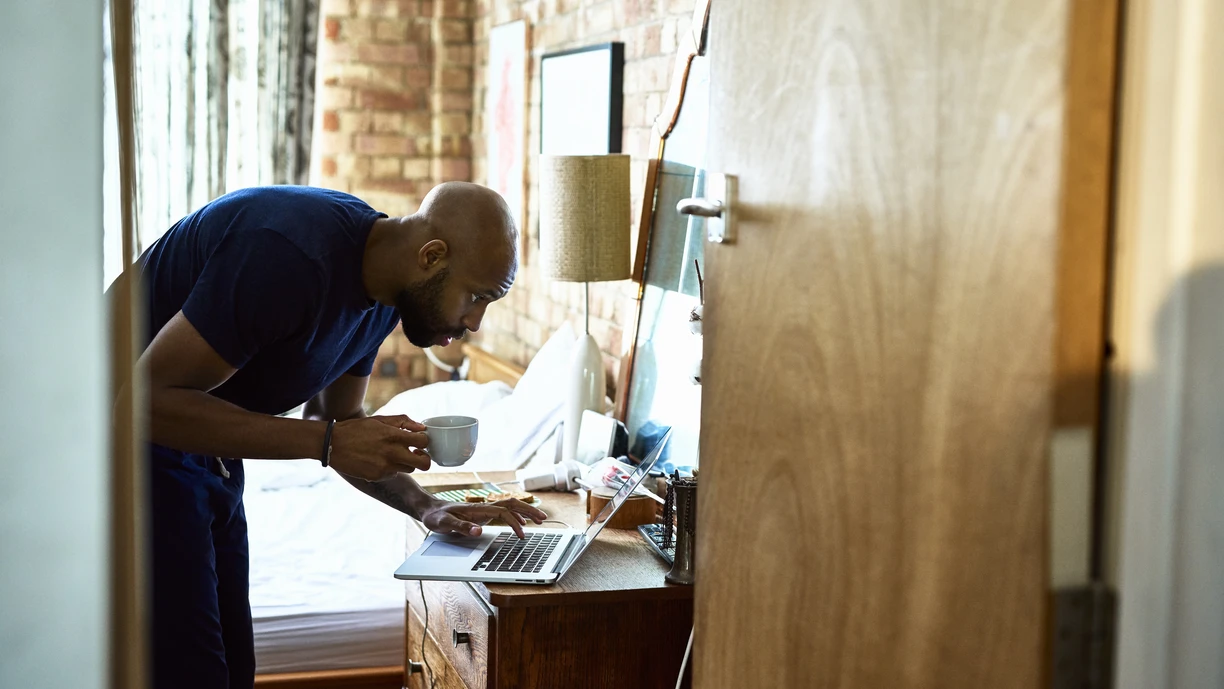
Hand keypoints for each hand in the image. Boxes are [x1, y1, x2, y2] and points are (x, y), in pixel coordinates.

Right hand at [328, 415, 430, 480]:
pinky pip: (393, 474)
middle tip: (417, 454)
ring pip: (409, 470)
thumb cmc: (356, 429)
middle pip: (424, 463)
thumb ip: (403, 422)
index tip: (419, 441)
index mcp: (393, 436)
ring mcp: (384, 467)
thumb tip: (421, 427)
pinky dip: (390, 468)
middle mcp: (392, 453)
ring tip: (394, 455)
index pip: (424, 441)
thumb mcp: (380, 420)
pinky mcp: (377, 476)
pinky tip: (378, 460)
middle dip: (424, 459)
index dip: (424, 441)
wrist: (332, 444)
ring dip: (406, 463)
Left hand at [421, 499, 547, 538]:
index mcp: (477, 509)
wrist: (429, 509)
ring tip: (539, 520)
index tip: (522, 534)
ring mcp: (484, 509)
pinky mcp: (483, 514)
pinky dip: (516, 515)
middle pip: (512, 504)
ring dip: (525, 511)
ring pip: (510, 506)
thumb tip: (478, 531)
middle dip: (529, 511)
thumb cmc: (436, 517)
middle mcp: (484, 507)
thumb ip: (461, 527)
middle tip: (543, 519)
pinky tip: (521, 523)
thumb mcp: (444, 524)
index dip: (515, 522)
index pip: (503, 512)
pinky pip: (505, 511)